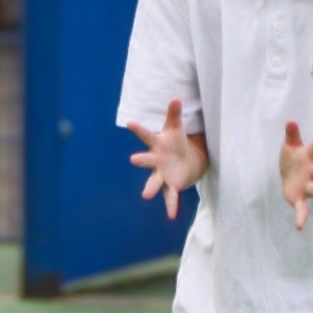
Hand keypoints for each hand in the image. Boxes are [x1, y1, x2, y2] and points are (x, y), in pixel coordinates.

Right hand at [127, 98, 207, 218]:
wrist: (183, 161)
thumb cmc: (175, 142)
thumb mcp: (176, 128)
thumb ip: (174, 114)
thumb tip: (176, 97)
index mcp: (156, 144)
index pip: (146, 135)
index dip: (138, 129)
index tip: (130, 123)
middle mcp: (155, 161)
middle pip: (147, 160)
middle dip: (141, 160)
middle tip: (133, 159)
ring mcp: (161, 174)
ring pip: (154, 181)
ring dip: (150, 188)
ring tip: (145, 196)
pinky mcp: (171, 185)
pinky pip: (170, 196)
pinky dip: (170, 205)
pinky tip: (171, 216)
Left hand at [279, 120, 312, 229]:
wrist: (292, 180)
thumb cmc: (294, 161)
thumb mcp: (291, 146)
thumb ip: (292, 134)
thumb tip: (290, 120)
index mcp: (309, 157)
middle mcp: (312, 172)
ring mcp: (307, 186)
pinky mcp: (300, 199)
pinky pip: (302, 209)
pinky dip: (301, 218)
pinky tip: (300, 227)